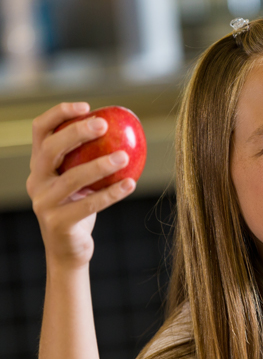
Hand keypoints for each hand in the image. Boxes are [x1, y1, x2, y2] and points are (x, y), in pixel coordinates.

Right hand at [26, 102, 136, 269]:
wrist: (69, 251)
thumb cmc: (79, 210)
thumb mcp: (79, 184)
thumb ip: (88, 161)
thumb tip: (124, 133)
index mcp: (39, 167)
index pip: (40, 131)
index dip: (59, 114)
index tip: (87, 107)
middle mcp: (36, 182)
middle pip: (51, 149)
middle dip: (76, 132)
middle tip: (104, 125)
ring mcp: (44, 203)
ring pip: (72, 178)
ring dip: (100, 165)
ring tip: (124, 156)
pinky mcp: (58, 223)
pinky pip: (89, 205)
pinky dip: (111, 194)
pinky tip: (130, 184)